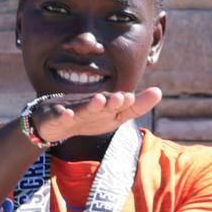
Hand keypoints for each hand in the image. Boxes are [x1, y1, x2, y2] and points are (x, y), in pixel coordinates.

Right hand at [33, 88, 161, 144]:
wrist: (52, 120)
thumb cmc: (88, 117)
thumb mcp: (113, 115)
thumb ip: (135, 106)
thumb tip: (159, 91)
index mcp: (104, 107)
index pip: (118, 105)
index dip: (125, 103)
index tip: (132, 98)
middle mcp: (90, 106)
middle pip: (102, 104)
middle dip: (111, 101)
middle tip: (122, 98)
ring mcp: (73, 110)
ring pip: (83, 108)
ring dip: (91, 104)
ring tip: (99, 100)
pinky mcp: (56, 117)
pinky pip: (60, 116)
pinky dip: (63, 115)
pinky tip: (67, 115)